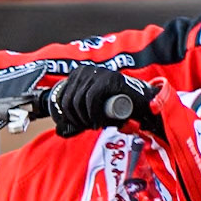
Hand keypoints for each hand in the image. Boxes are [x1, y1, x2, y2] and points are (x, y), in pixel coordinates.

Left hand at [45, 65, 159, 136]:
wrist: (142, 103)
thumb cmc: (117, 108)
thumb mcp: (92, 111)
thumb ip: (78, 118)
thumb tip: (59, 130)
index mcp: (78, 75)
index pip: (61, 97)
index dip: (65, 116)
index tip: (75, 126)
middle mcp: (85, 70)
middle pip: (68, 100)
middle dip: (76, 119)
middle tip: (89, 126)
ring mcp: (97, 72)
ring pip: (78, 100)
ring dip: (85, 119)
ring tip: (95, 125)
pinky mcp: (108, 78)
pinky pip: (91, 98)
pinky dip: (93, 114)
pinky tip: (98, 122)